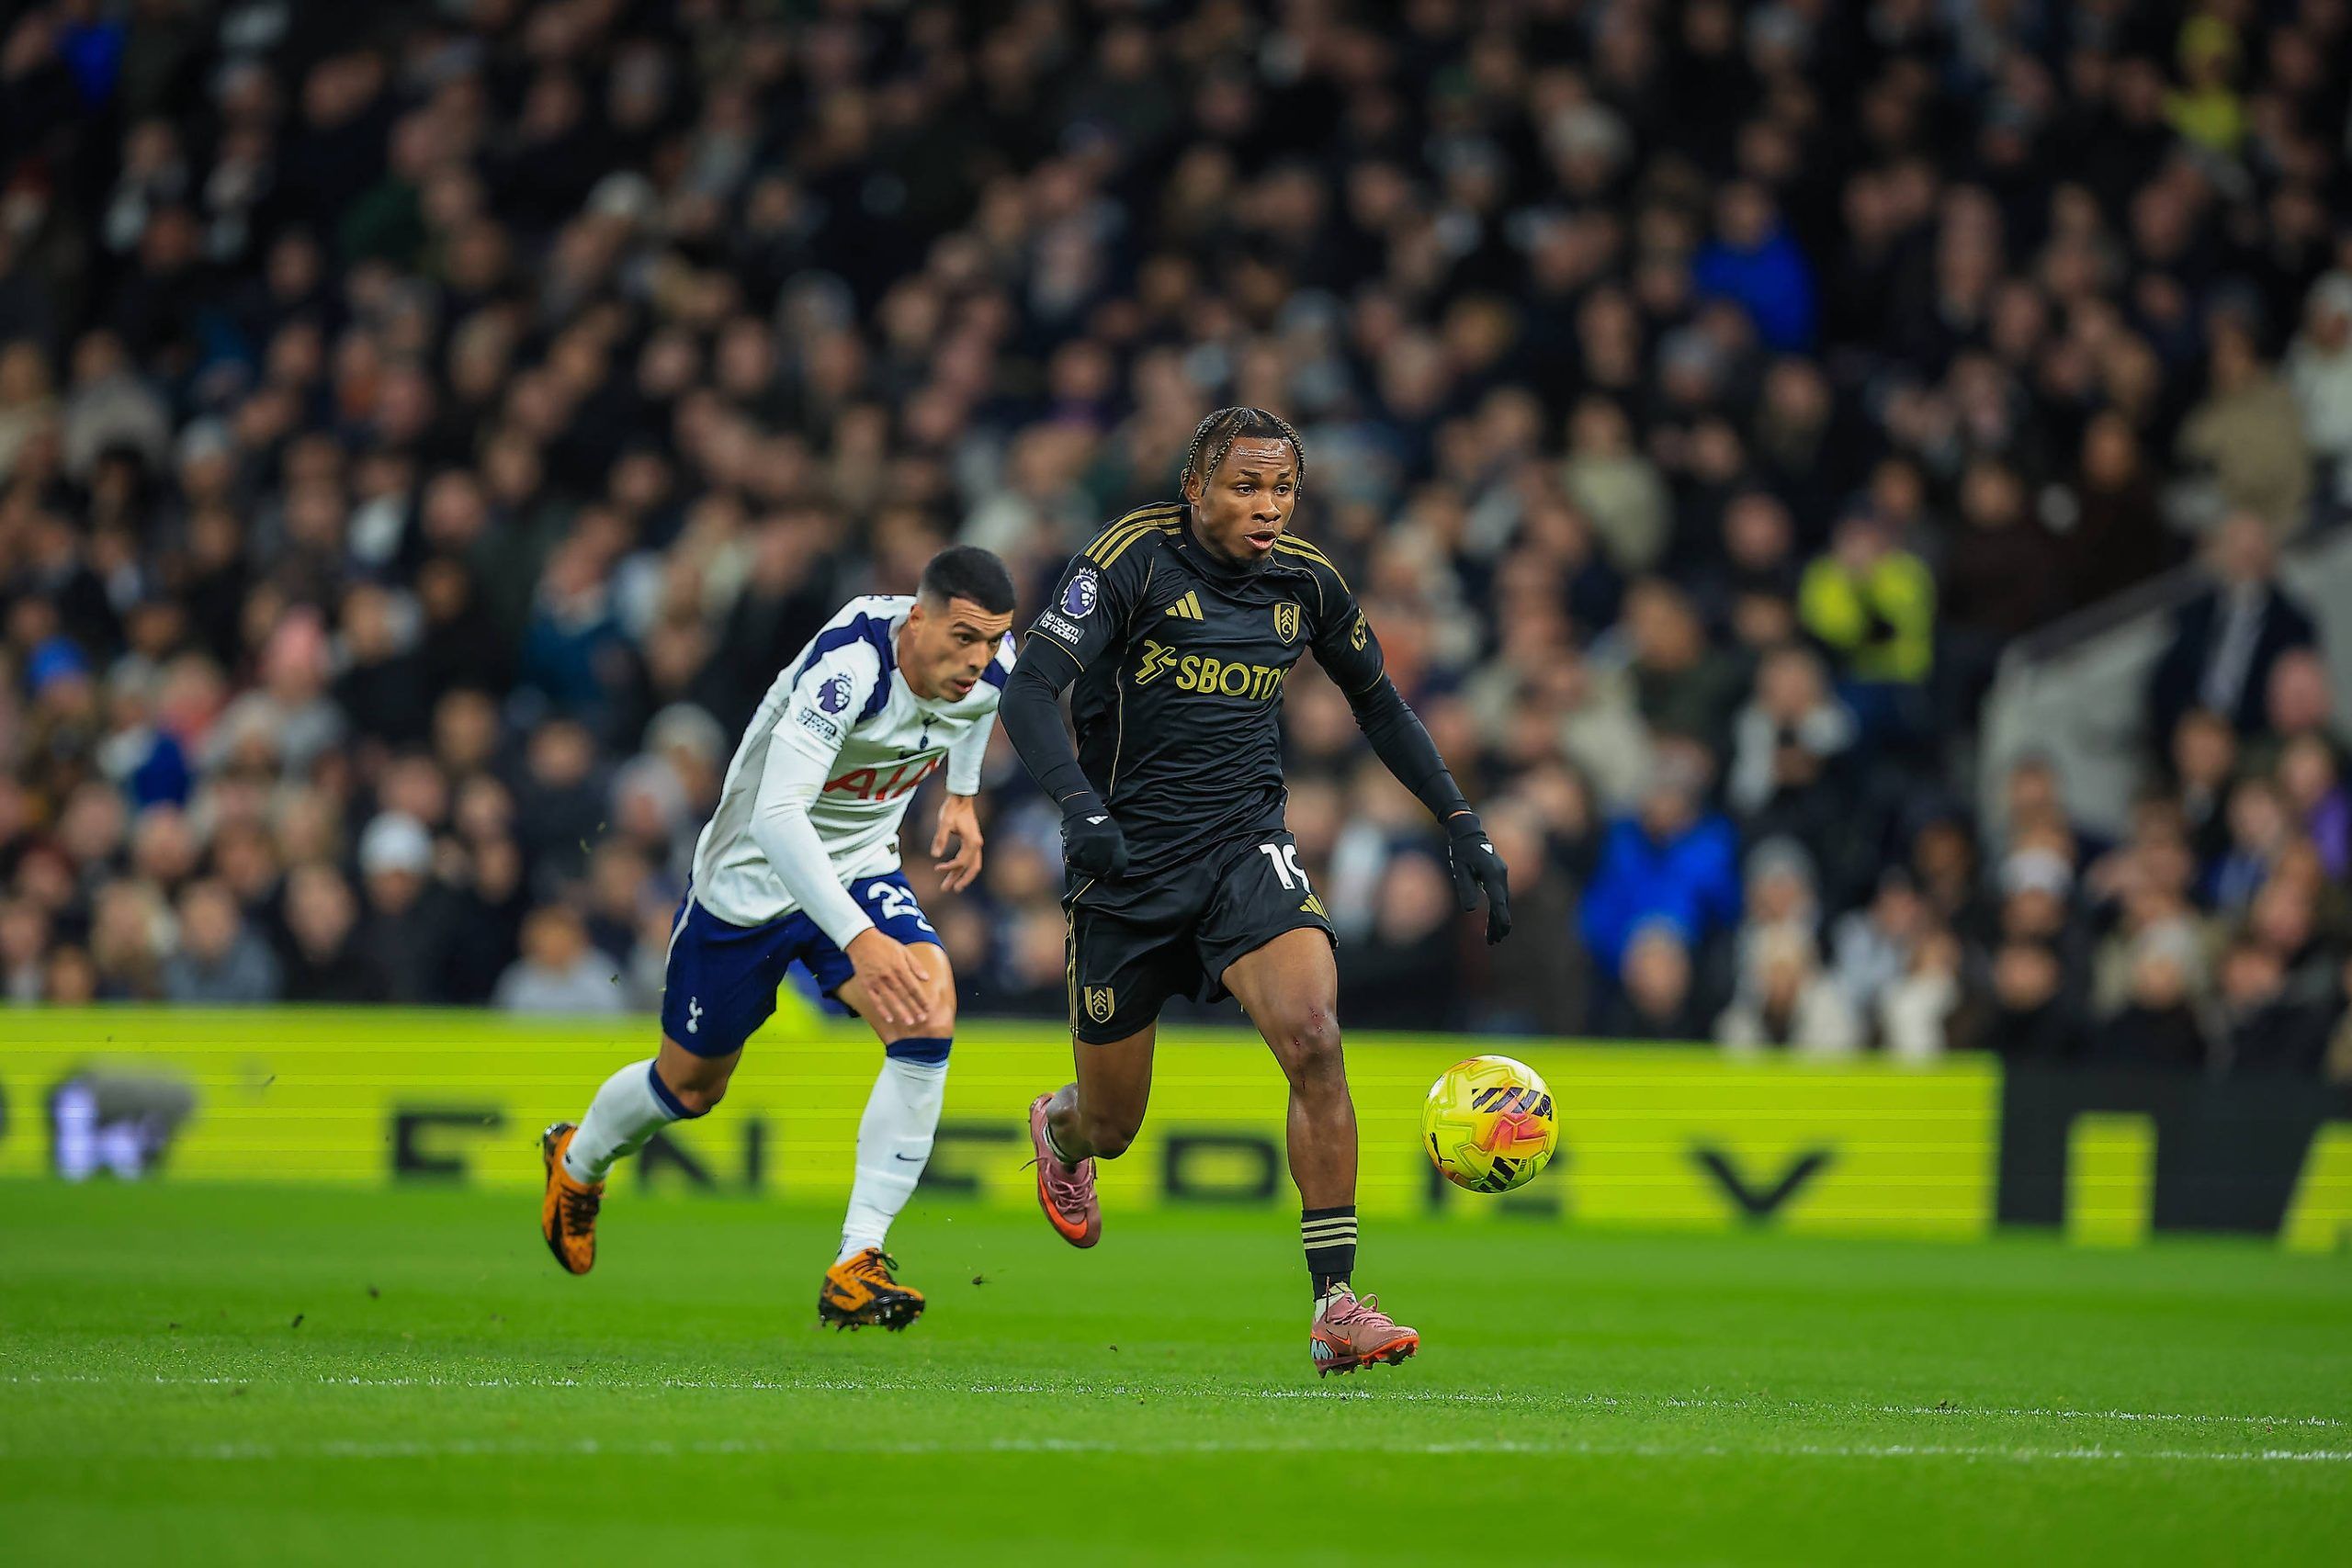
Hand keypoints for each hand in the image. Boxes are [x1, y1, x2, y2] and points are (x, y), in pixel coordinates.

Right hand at [845, 928, 932, 1029]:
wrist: (861, 940)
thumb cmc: (885, 945)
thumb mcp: (903, 950)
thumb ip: (915, 965)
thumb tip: (926, 978)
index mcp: (899, 967)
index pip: (913, 986)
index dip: (921, 998)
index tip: (928, 1008)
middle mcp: (889, 975)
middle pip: (904, 995)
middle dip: (914, 1008)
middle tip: (922, 1019)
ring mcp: (877, 981)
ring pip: (891, 1000)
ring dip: (901, 1012)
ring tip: (909, 1023)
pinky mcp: (866, 985)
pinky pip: (875, 1000)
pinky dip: (882, 1010)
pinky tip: (889, 1019)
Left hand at [930, 792, 984, 891]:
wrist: (961, 797)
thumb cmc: (952, 809)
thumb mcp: (944, 822)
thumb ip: (940, 839)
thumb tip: (934, 855)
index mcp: (971, 841)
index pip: (961, 862)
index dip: (948, 868)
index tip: (936, 868)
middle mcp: (977, 844)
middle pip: (971, 868)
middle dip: (959, 880)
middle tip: (946, 889)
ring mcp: (977, 843)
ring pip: (974, 865)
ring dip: (964, 876)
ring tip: (954, 886)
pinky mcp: (974, 841)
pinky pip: (972, 860)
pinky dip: (966, 868)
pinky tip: (956, 871)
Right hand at [1060, 794, 1127, 878]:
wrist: (1082, 807)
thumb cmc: (1100, 823)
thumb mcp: (1114, 834)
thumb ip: (1115, 851)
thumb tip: (1114, 871)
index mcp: (1116, 841)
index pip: (1119, 865)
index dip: (1115, 876)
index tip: (1110, 879)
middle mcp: (1103, 843)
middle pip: (1101, 869)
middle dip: (1099, 873)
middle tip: (1095, 872)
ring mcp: (1089, 843)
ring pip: (1088, 867)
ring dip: (1086, 869)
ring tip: (1085, 865)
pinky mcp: (1075, 842)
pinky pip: (1075, 861)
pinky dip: (1075, 863)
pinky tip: (1076, 859)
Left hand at [1446, 813, 1512, 944]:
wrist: (1469, 832)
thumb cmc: (1461, 850)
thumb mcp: (1459, 868)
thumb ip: (1465, 888)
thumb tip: (1470, 911)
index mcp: (1492, 873)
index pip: (1497, 898)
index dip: (1501, 915)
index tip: (1505, 928)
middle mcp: (1501, 875)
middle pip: (1502, 904)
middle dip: (1499, 923)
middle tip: (1495, 941)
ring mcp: (1501, 875)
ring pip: (1502, 902)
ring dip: (1498, 920)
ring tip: (1494, 939)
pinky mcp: (1498, 877)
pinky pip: (1499, 897)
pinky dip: (1497, 910)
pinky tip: (1494, 923)